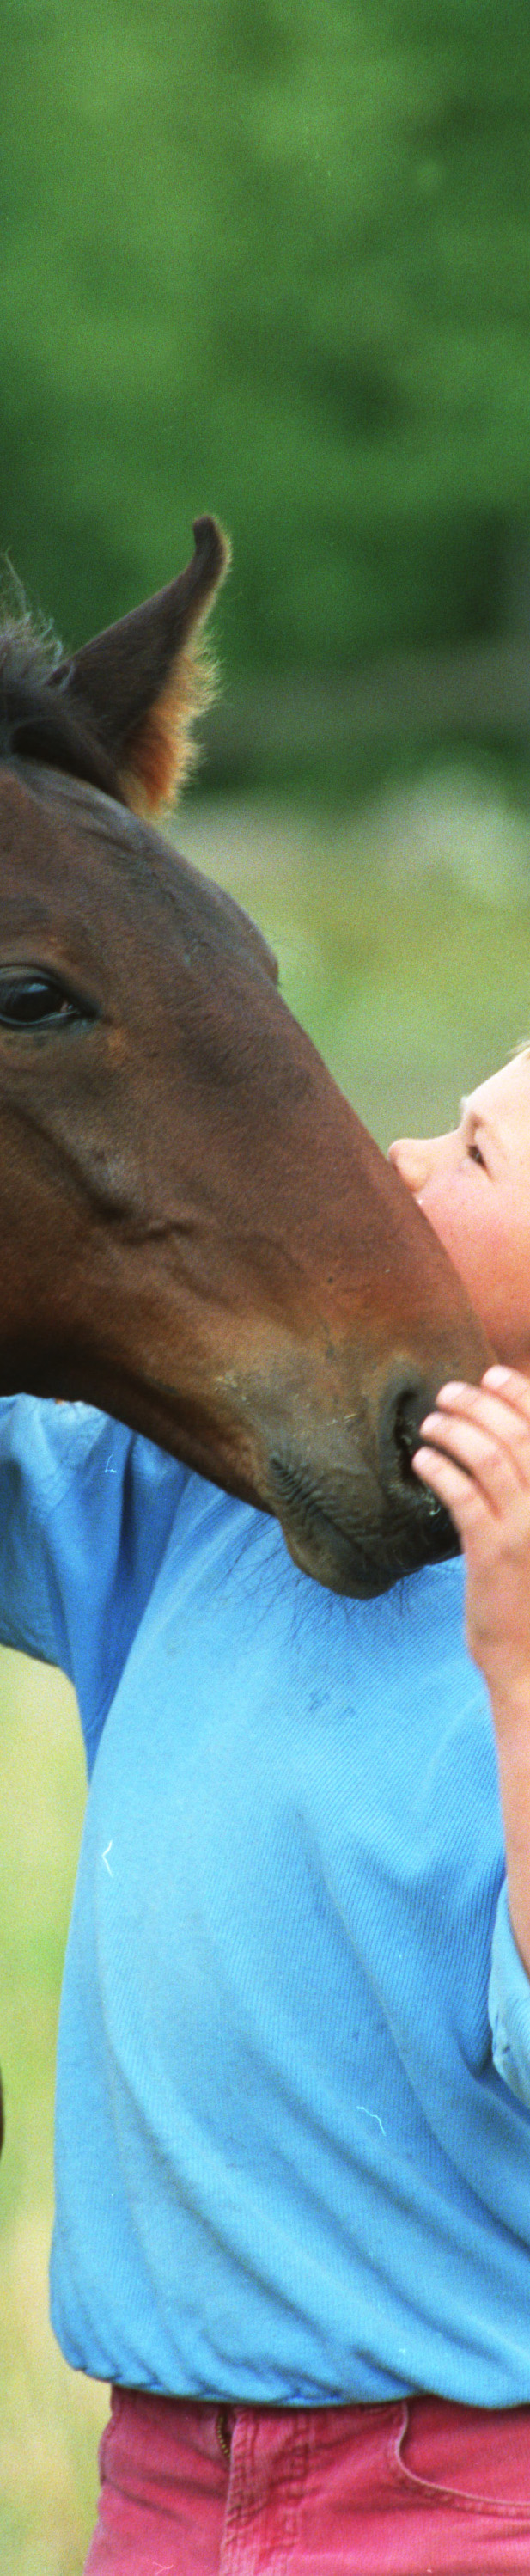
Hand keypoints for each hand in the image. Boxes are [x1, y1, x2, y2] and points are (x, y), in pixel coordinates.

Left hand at [413, 1367, 529, 1714]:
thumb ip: (526, 1493)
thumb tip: (499, 1444)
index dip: (520, 1393)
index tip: (492, 1374)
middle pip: (517, 1434)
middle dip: (480, 1403)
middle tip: (449, 1391)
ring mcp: (527, 1527)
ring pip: (487, 1456)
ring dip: (454, 1430)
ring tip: (430, 1423)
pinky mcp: (493, 1551)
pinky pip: (461, 1494)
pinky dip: (439, 1469)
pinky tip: (422, 1462)